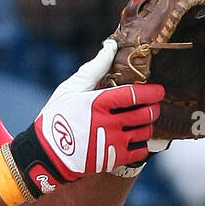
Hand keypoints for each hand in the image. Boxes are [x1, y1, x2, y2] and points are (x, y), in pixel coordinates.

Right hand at [18, 40, 163, 190]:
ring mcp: (112, 143)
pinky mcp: (113, 160)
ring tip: (141, 122)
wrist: (46, 154)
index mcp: (98, 102)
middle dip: (153, 108)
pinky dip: (142, 145)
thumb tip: (111, 45)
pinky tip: (134, 139)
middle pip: (145, 114)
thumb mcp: (70, 88)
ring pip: (145, 132)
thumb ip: (95, 68)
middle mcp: (108, 123)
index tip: (158, 90)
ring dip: (147, 125)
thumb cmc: (56, 117)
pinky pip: (140, 152)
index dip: (152, 92)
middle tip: (151, 106)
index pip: (135, 95)